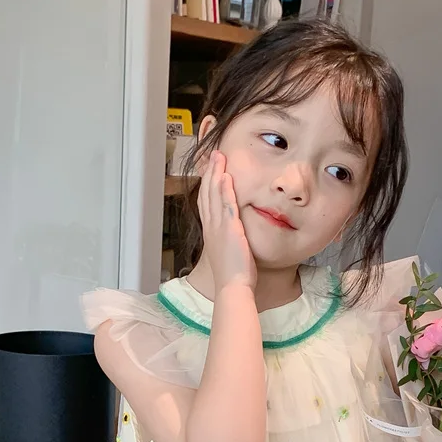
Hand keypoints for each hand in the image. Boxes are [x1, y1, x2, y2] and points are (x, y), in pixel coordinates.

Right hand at [198, 150, 256, 294]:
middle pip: (207, 192)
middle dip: (210, 172)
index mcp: (211, 232)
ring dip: (216, 173)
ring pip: (214, 194)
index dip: (207, 184)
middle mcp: (211, 226)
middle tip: (213, 155)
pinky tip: (226, 175)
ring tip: (219, 156)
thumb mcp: (229, 253)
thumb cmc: (234, 275)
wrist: (232, 287)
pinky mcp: (229, 229)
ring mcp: (218, 227)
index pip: (206, 202)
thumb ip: (231, 240)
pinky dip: (224, 189)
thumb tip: (236, 234)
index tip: (211, 170)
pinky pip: (226, 204)